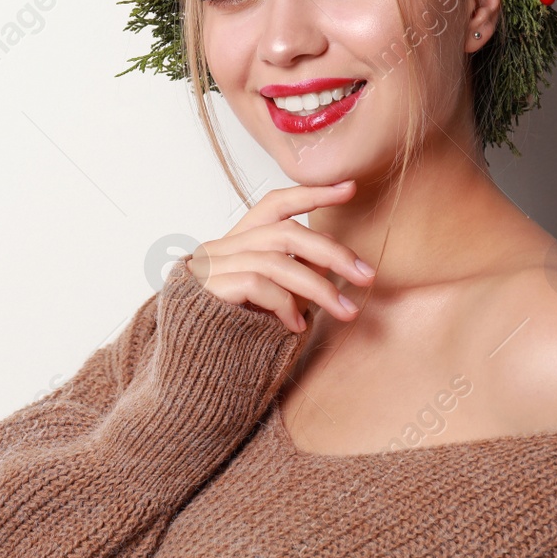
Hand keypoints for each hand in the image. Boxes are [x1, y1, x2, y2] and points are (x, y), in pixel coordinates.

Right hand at [184, 180, 375, 333]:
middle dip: (332, 251)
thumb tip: (330, 253)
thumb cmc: (233, 335)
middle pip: (284, 231)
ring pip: (277, 260)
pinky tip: (296, 326)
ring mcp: (212, 267)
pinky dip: (285, 304)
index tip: (349, 187)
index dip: (311, 193)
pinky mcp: (209, 289)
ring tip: (345, 311)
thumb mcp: (273, 299)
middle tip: (366, 275)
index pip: (274, 205)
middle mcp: (221, 247)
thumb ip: (294, 273)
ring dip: (319, 287)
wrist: (189, 370)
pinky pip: (258, 284)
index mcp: (236, 244)